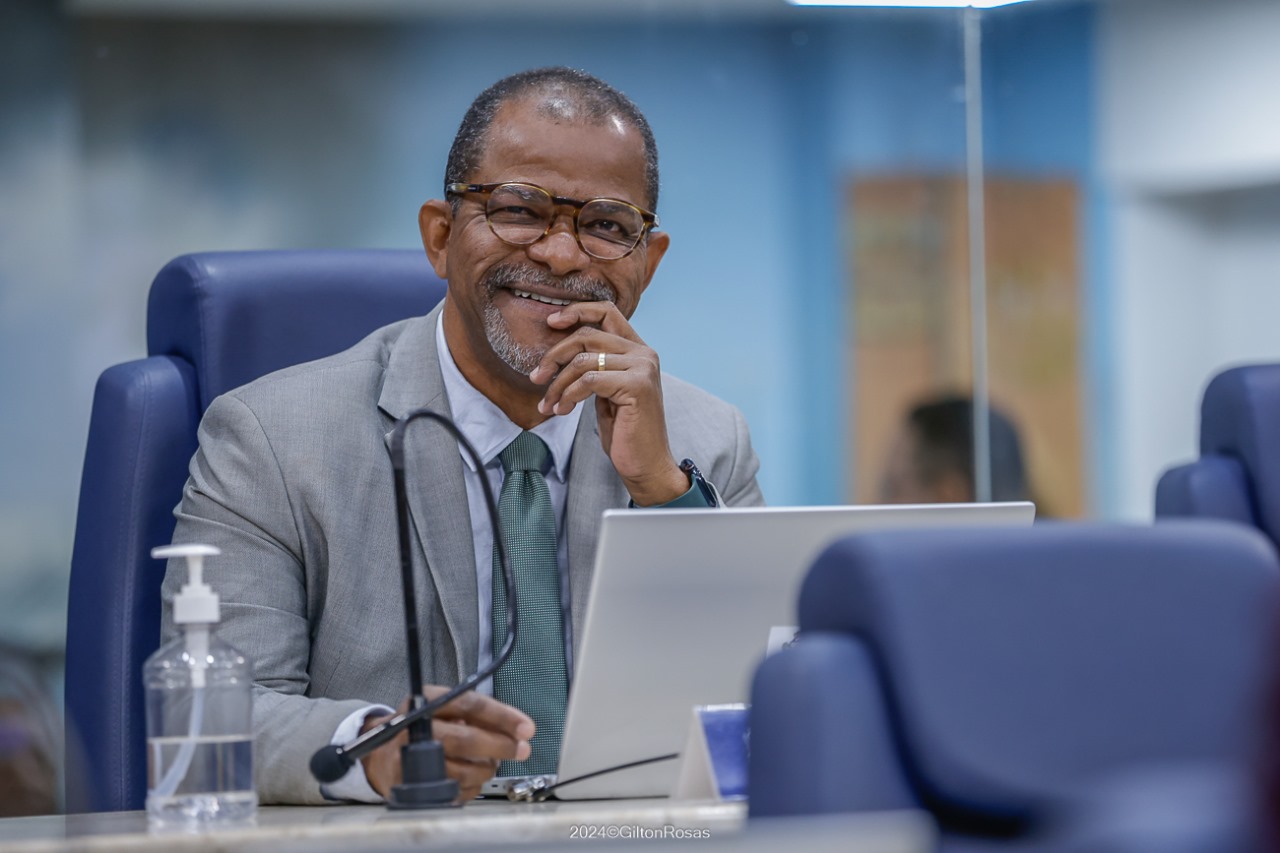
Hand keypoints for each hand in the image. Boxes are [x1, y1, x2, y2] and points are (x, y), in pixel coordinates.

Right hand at [360, 685, 534, 802]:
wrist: (380, 754)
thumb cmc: (422, 729)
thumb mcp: (444, 710)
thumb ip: (478, 716)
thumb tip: (518, 732)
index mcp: (428, 700)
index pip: (471, 704)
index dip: (502, 717)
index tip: (526, 728)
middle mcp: (416, 727)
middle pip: (467, 739)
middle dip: (500, 747)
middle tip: (520, 751)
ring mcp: (410, 757)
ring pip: (463, 771)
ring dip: (485, 771)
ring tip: (487, 765)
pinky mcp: (410, 784)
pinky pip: (454, 792)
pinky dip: (470, 788)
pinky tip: (469, 779)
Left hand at [528, 301, 687, 505]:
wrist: (646, 465)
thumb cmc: (624, 432)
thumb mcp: (606, 392)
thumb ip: (595, 366)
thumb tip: (559, 350)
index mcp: (639, 350)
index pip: (607, 311)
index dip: (577, 311)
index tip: (551, 322)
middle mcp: (644, 354)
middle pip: (587, 335)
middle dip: (554, 355)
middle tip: (536, 377)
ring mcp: (643, 368)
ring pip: (583, 360)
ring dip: (558, 384)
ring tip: (549, 405)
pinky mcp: (636, 386)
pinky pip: (588, 380)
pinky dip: (568, 395)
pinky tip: (562, 410)